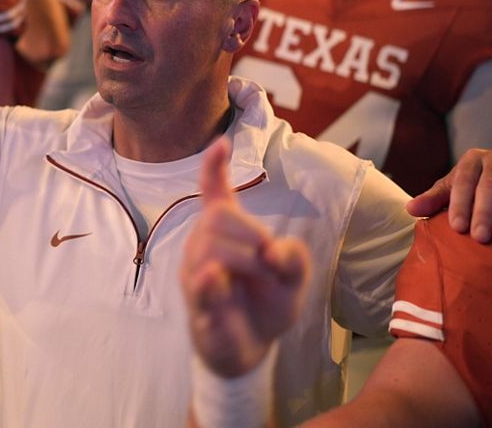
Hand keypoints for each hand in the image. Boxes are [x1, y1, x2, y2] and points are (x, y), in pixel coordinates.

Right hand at [181, 139, 308, 377]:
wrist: (252, 347)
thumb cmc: (267, 303)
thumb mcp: (294, 278)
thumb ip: (295, 258)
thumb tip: (273, 251)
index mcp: (227, 232)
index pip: (213, 192)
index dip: (213, 167)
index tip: (220, 143)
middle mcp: (204, 245)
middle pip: (218, 216)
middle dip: (251, 232)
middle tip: (270, 260)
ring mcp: (196, 273)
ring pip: (211, 247)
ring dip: (245, 258)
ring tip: (261, 276)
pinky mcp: (198, 304)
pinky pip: (199, 286)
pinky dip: (208, 281)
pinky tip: (215, 278)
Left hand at [409, 148, 491, 242]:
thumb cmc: (477, 191)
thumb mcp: (455, 192)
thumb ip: (435, 200)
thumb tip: (410, 210)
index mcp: (474, 159)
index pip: (465, 180)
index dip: (461, 204)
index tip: (457, 228)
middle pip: (491, 185)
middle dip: (485, 212)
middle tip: (480, 237)